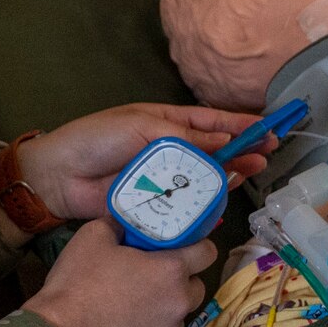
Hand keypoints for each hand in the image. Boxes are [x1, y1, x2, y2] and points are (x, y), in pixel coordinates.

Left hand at [17, 103, 273, 219]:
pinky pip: (187, 206)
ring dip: (230, 175)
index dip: (240, 123)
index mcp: (167, 123)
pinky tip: (222, 204)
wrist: (59, 175)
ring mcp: (165, 179)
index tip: (268, 126)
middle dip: (243, 150)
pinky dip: (205, 206)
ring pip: (205, 178)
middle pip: (215, 151)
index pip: (212, 120)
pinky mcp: (157, 205)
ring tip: (252, 171)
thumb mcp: (143, 126)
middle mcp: (171, 150)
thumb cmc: (97, 139)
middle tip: (268, 154)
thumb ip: (185, 136)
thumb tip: (224, 139)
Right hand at [22, 218, 217, 326]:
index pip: (207, 252)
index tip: (180, 246)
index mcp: (171, 270)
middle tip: (152, 276)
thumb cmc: (77, 283)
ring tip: (135, 307)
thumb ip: (119, 224)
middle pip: (196, 287)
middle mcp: (179, 304)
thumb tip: (126, 222)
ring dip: (165, 309)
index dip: (196, 246)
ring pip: (179, 316)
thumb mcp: (93, 236)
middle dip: (180, 280)